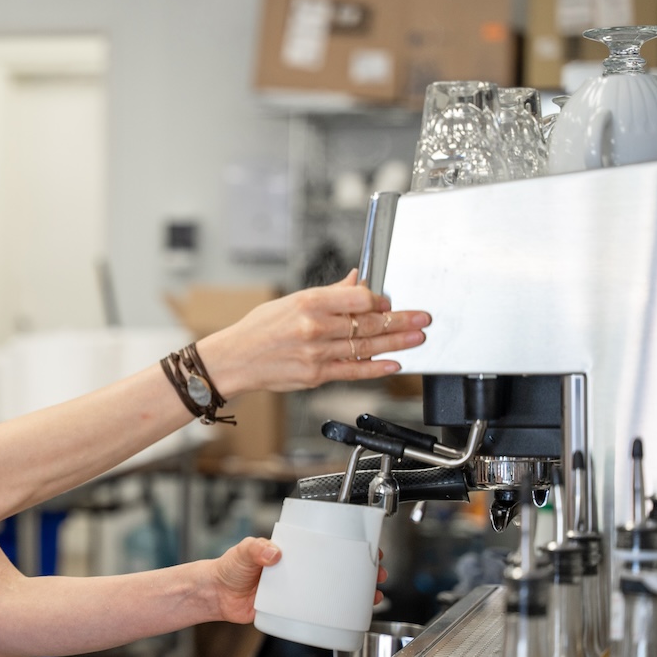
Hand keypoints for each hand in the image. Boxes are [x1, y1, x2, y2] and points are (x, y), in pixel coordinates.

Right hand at [199, 269, 430, 397]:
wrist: (234, 360)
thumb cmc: (259, 329)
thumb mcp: (291, 301)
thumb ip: (330, 294)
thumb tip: (357, 281)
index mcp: (308, 302)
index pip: (358, 298)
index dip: (380, 300)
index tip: (390, 301)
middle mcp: (314, 327)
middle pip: (367, 322)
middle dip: (400, 320)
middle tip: (421, 318)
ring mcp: (316, 353)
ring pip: (366, 346)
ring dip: (396, 342)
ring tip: (417, 338)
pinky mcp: (316, 375)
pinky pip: (353, 370)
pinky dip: (376, 367)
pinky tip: (394, 363)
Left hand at [212, 538, 386, 623]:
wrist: (216, 595)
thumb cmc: (229, 568)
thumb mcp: (244, 551)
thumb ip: (256, 548)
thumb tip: (273, 551)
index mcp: (293, 552)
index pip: (328, 545)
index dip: (351, 546)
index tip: (369, 548)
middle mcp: (300, 571)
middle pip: (338, 570)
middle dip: (363, 572)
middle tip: (377, 575)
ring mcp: (298, 591)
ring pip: (334, 592)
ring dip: (356, 595)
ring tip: (372, 598)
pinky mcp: (292, 611)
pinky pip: (319, 614)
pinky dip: (336, 616)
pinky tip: (348, 618)